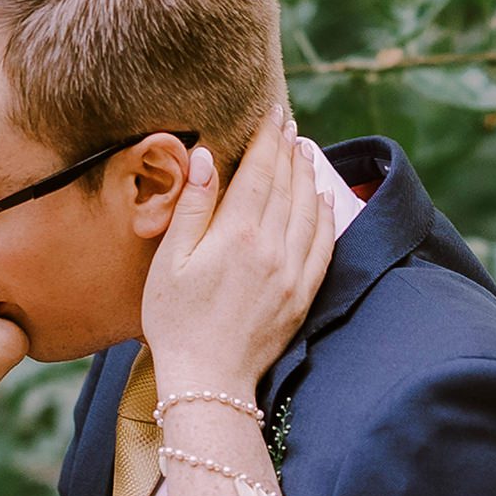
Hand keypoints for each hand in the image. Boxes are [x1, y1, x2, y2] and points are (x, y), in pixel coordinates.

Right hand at [139, 102, 335, 394]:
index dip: (268, 138)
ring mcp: (293, 272)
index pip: (260, 171)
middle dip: (289, 149)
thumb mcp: (170, 262)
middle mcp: (273, 248)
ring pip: (309, 208)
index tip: (272, 114)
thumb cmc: (176, 321)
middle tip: (288, 124)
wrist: (209, 381)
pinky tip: (322, 197)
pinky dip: (325, 214)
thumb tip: (207, 157)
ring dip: (308, 174)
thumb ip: (192, 207)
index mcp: (237, 234)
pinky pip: (323, 244)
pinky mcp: (303, 294)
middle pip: (288, 184)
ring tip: (304, 150)